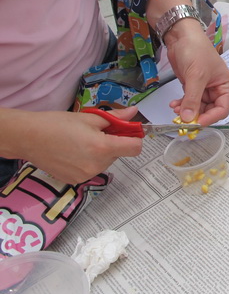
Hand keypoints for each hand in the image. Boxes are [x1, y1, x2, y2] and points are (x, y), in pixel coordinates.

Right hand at [20, 106, 141, 183]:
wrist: (29, 138)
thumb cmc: (58, 124)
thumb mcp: (90, 118)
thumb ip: (115, 118)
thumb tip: (133, 113)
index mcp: (102, 148)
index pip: (135, 148)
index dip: (135, 138)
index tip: (128, 131)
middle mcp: (97, 165)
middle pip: (119, 154)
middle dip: (113, 143)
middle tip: (96, 133)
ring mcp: (86, 175)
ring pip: (106, 162)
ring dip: (101, 152)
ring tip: (81, 142)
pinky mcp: (75, 180)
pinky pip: (92, 169)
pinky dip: (89, 161)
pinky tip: (73, 153)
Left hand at [164, 20, 228, 124]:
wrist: (182, 37)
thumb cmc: (196, 51)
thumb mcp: (196, 76)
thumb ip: (192, 99)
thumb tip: (189, 119)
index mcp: (226, 86)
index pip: (222, 109)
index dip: (210, 118)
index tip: (196, 123)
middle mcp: (218, 89)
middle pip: (210, 111)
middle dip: (196, 115)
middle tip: (182, 119)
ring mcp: (205, 89)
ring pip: (198, 108)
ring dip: (187, 111)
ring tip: (176, 109)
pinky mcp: (193, 86)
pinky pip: (189, 101)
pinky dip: (182, 105)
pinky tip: (174, 104)